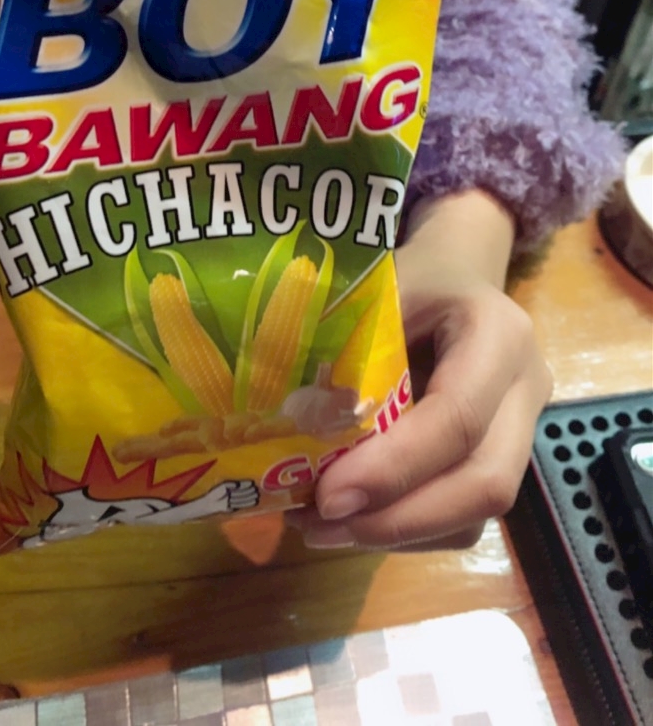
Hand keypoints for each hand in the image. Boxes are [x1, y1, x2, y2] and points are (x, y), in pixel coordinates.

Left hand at [289, 191, 552, 550]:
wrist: (458, 276)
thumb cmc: (410, 278)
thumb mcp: (376, 291)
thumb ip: (346, 351)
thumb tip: (286, 426)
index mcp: (498, 334)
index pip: (457, 418)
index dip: (394, 468)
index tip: (327, 496)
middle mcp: (525, 388)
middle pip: (486, 482)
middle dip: (398, 520)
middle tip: (318, 522)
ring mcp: (522, 430)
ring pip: (476, 512)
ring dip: (396, 534)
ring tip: (318, 525)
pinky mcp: (501, 459)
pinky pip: (462, 516)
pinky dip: (403, 529)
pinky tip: (349, 516)